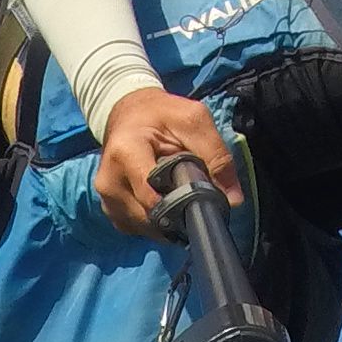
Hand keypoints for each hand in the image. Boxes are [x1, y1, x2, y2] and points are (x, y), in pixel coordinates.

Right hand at [95, 86, 239, 235]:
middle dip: (178, 212)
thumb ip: (216, 155)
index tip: (202, 199)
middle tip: (193, 192)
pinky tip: (164, 199)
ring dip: (169, 219)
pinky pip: (141, 229)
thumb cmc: (161, 114)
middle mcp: (109, 181)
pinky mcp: (112, 212)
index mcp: (125, 153)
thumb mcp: (194, 119)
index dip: (181, 203)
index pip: (152, 197)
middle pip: (152, 216)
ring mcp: (107, 200)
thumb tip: (233, 200)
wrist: (128, 113)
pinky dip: (157, 221)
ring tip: (177, 192)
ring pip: (148, 228)